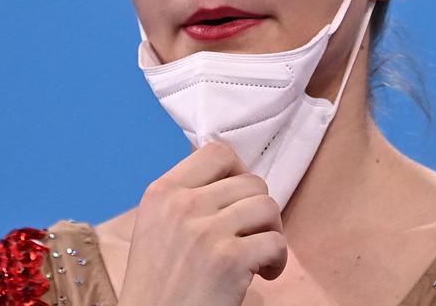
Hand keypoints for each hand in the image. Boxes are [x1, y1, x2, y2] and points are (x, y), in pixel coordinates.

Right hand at [118, 141, 287, 305]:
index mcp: (162, 192)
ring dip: (271, 232)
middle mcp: (181, 205)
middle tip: (251, 234)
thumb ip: (187, 197)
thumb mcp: (158, 226)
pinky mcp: (228, 259)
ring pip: (268, 206)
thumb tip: (233, 174)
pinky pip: (276, 242)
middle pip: (250, 181)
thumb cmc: (160, 284)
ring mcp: (205, 231)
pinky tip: (264, 274)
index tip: (240, 199)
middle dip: (258, 209)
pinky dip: (277, 260)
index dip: (239, 171)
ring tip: (258, 255)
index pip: (217, 152)